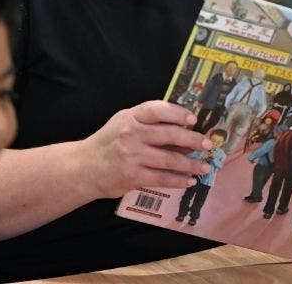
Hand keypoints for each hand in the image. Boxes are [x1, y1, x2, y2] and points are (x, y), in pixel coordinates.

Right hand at [82, 100, 213, 198]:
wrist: (84, 167)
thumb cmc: (109, 141)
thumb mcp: (124, 122)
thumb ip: (148, 121)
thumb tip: (184, 128)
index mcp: (130, 117)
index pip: (157, 110)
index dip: (177, 113)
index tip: (193, 119)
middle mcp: (131, 134)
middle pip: (168, 135)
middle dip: (192, 140)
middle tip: (208, 144)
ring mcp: (132, 156)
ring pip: (168, 159)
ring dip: (190, 164)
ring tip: (204, 167)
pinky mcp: (133, 176)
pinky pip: (161, 178)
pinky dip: (177, 180)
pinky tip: (189, 181)